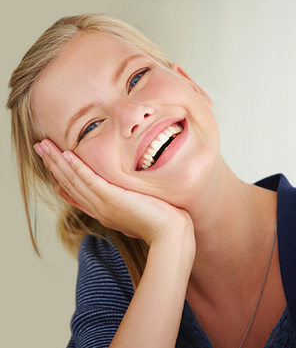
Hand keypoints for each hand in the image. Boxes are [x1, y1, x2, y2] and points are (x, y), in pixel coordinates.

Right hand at [34, 139, 193, 245]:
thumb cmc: (160, 222)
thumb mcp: (137, 210)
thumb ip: (124, 202)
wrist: (170, 235)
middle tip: (40, 147)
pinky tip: (65, 155)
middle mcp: (98, 208)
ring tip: (43, 146)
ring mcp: (103, 204)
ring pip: (74, 179)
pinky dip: (76, 167)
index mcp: (103, 210)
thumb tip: (122, 195)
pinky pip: (89, 180)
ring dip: (57, 162)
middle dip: (53, 165)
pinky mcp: (112, 199)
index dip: (62, 176)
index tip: (52, 164)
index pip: (76, 191)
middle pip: (69, 183)